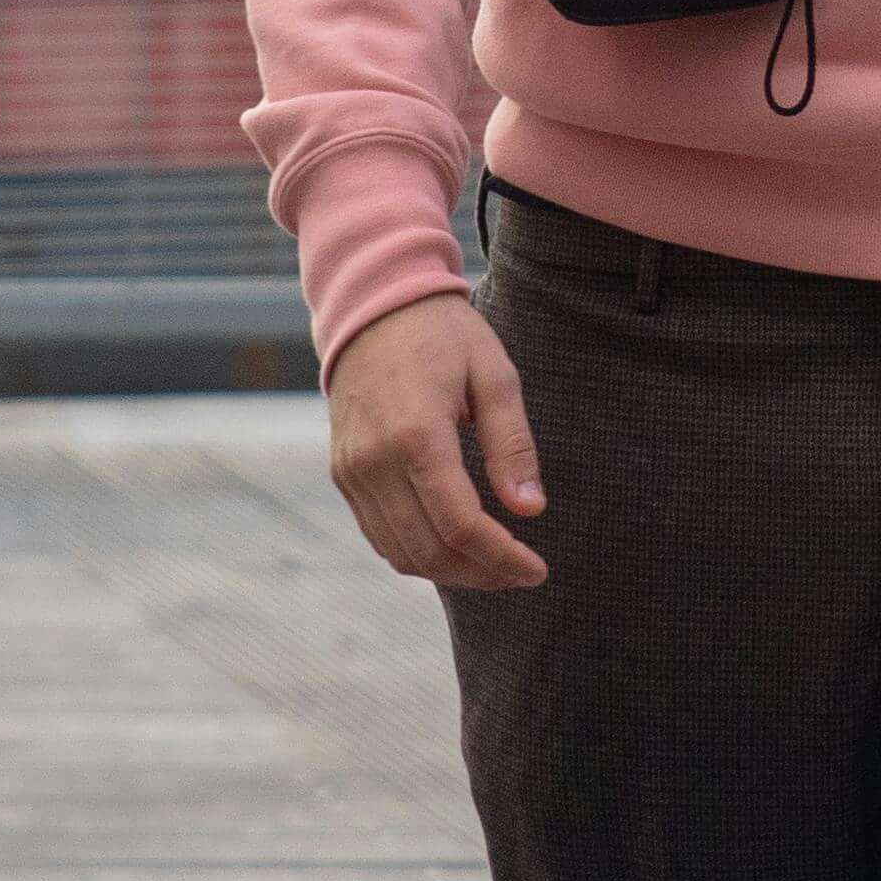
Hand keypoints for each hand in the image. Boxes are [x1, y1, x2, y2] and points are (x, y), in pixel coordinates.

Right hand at [323, 291, 547, 590]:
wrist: (373, 307)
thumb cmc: (444, 335)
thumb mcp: (495, 375)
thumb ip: (512, 444)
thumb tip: (529, 509)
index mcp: (417, 434)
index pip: (460, 524)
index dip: (502, 557)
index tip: (537, 570)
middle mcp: (375, 462)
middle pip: (428, 551)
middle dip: (481, 573)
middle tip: (521, 573)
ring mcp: (352, 472)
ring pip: (399, 553)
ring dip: (450, 572)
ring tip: (494, 566)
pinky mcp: (343, 474)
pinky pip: (378, 534)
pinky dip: (417, 553)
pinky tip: (454, 546)